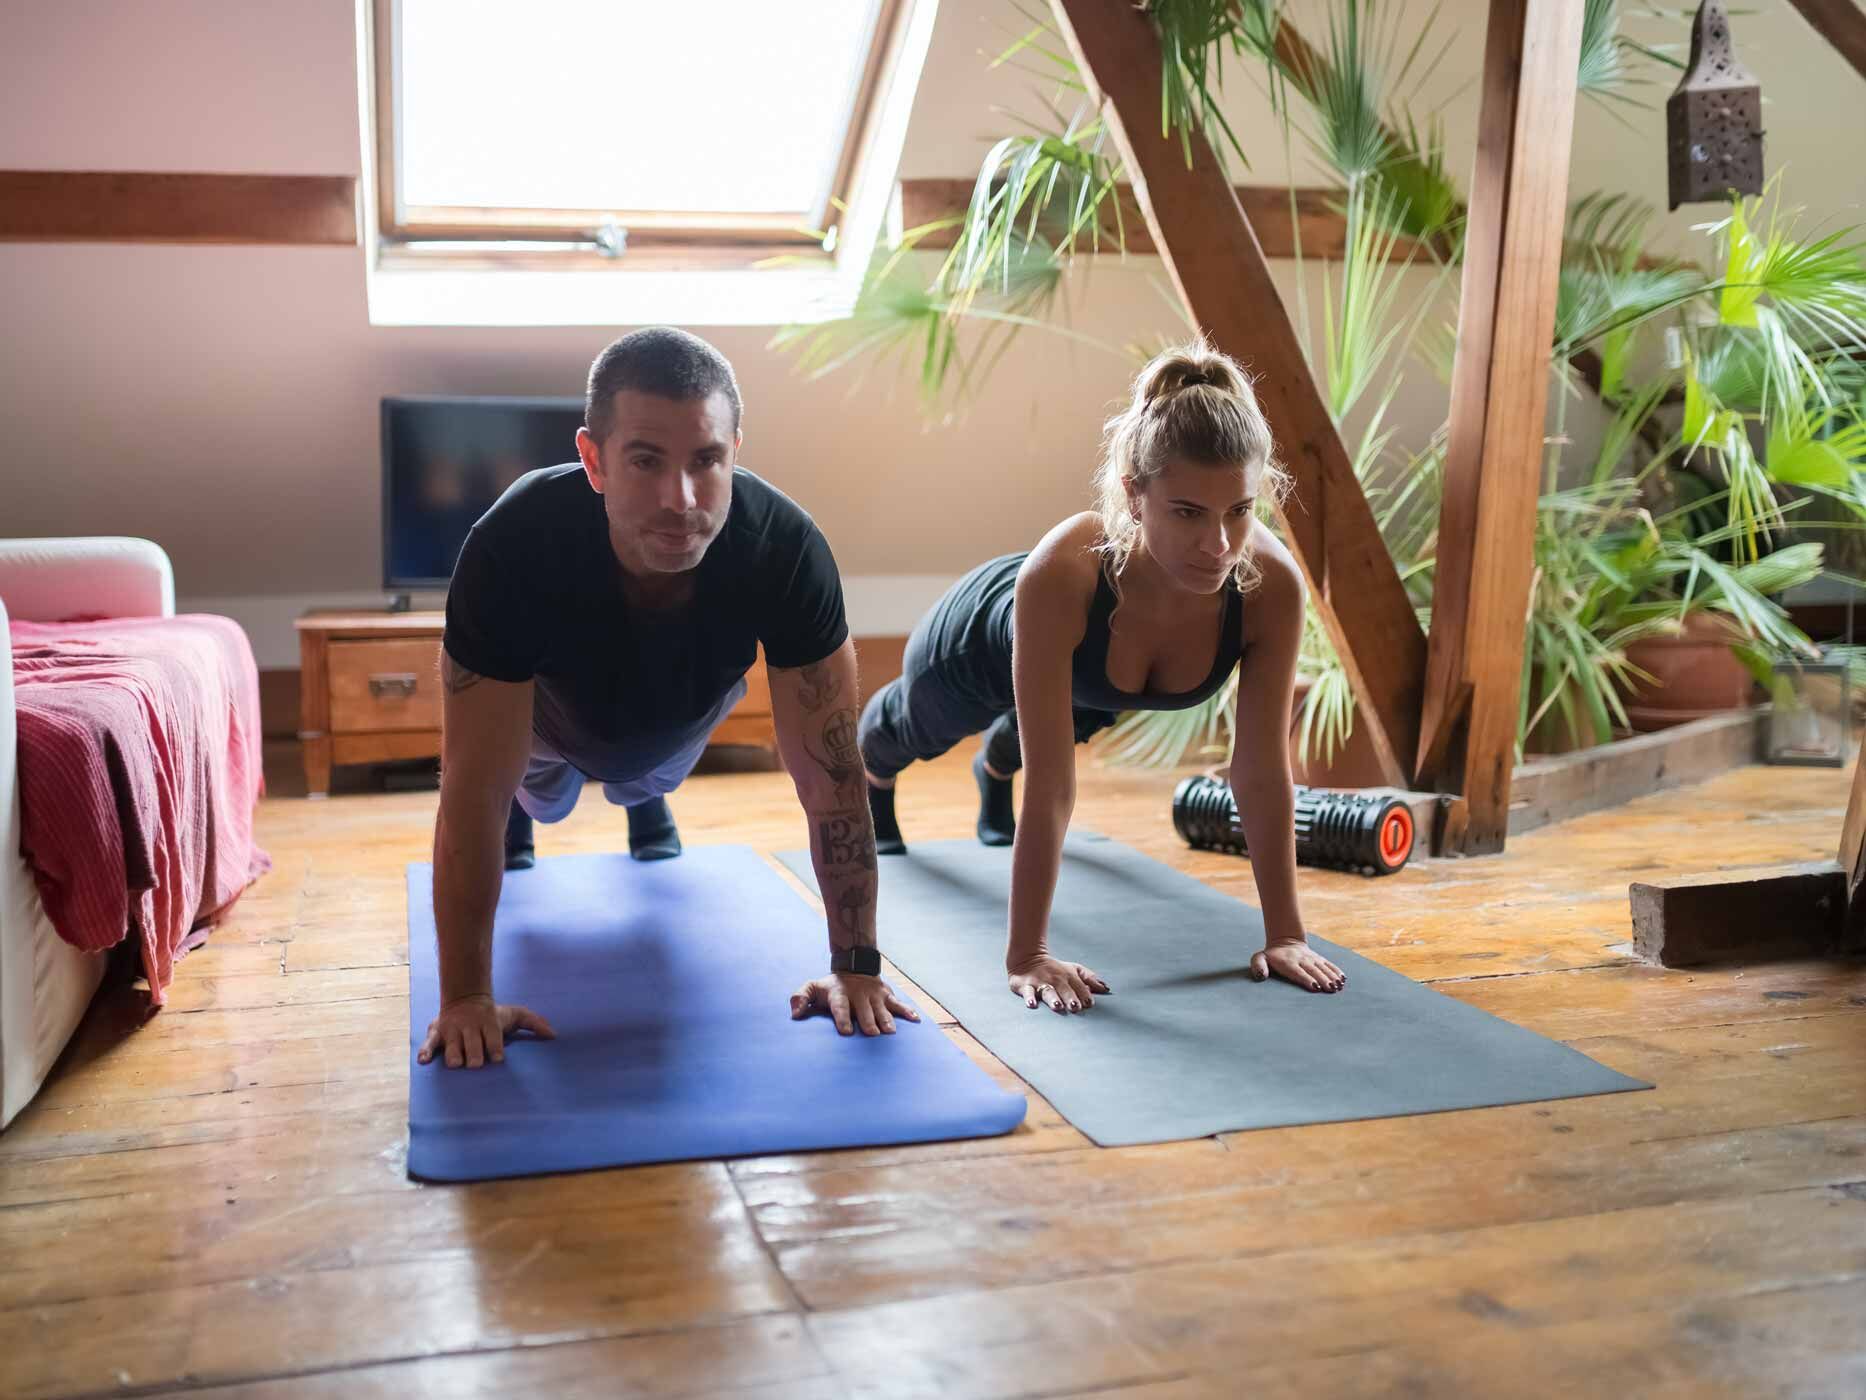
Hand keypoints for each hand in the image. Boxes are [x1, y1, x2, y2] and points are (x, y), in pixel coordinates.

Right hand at [417, 993, 556, 1067]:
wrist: (465, 998)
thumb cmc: (493, 1014)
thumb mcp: (515, 1014)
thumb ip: (535, 1022)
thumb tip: (554, 1035)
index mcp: (489, 1024)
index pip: (492, 1038)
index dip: (494, 1049)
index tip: (496, 1058)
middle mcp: (470, 1028)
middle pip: (471, 1046)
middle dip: (473, 1056)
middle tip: (475, 1063)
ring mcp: (452, 1031)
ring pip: (452, 1048)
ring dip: (454, 1057)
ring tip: (456, 1063)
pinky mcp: (437, 1033)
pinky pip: (430, 1044)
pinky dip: (426, 1051)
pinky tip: (424, 1061)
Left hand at [790, 973, 921, 1035]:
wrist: (853, 967)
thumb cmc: (830, 987)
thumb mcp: (812, 988)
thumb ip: (800, 998)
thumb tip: (794, 1014)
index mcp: (839, 995)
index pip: (840, 1007)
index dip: (843, 1018)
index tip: (846, 1031)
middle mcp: (858, 995)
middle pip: (865, 1011)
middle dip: (869, 1021)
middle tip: (873, 1034)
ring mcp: (874, 995)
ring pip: (882, 1009)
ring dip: (887, 1020)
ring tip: (891, 1032)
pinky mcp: (886, 995)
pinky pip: (898, 1003)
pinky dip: (907, 1011)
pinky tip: (915, 1019)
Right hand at [1008, 953, 1109, 1013]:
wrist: (1028, 957)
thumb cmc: (1055, 968)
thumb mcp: (1074, 970)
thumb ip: (1090, 979)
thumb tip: (1106, 989)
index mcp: (1069, 976)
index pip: (1079, 986)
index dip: (1084, 995)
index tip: (1089, 1004)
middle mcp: (1055, 979)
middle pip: (1064, 990)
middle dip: (1070, 998)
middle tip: (1075, 1008)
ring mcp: (1040, 982)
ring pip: (1048, 991)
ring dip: (1053, 998)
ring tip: (1057, 1006)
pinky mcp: (1025, 986)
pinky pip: (1027, 992)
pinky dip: (1029, 998)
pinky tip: (1032, 1004)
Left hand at [1249, 940, 1345, 992]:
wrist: (1284, 941)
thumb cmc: (1271, 956)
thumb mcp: (1259, 958)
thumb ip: (1258, 965)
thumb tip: (1260, 976)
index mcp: (1288, 962)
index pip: (1298, 972)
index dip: (1307, 979)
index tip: (1315, 987)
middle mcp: (1301, 960)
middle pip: (1313, 971)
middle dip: (1323, 979)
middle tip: (1331, 989)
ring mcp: (1311, 958)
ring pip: (1322, 967)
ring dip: (1331, 976)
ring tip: (1339, 985)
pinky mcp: (1318, 958)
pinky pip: (1328, 963)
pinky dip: (1336, 970)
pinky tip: (1343, 978)